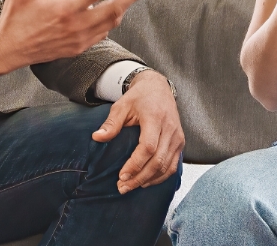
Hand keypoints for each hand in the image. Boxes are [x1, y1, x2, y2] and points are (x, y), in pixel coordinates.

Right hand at [0, 0, 155, 78]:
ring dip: (123, 7)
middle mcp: (76, 26)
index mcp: (65, 10)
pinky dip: (111, 22)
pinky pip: (102, 34)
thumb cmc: (14, 20)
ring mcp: (79, 39)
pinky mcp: (77, 48)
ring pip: (111, 22)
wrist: (8, 50)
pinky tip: (113, 13)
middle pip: (115, 9)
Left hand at [93, 70, 184, 193]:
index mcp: (155, 118)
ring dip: (149, 180)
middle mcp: (170, 129)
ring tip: (131, 187)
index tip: (121, 176)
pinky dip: (160, 177)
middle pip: (158, 160)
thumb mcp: (121, 105)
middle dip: (139, 177)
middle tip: (122, 187)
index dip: (135, 164)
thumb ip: (111, 123)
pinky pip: (173, 165)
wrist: (158, 88)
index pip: (148, 147)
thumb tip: (96, 138)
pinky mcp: (180, 142)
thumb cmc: (139, 97)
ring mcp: (178, 137)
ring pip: (167, 166)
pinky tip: (146, 182)